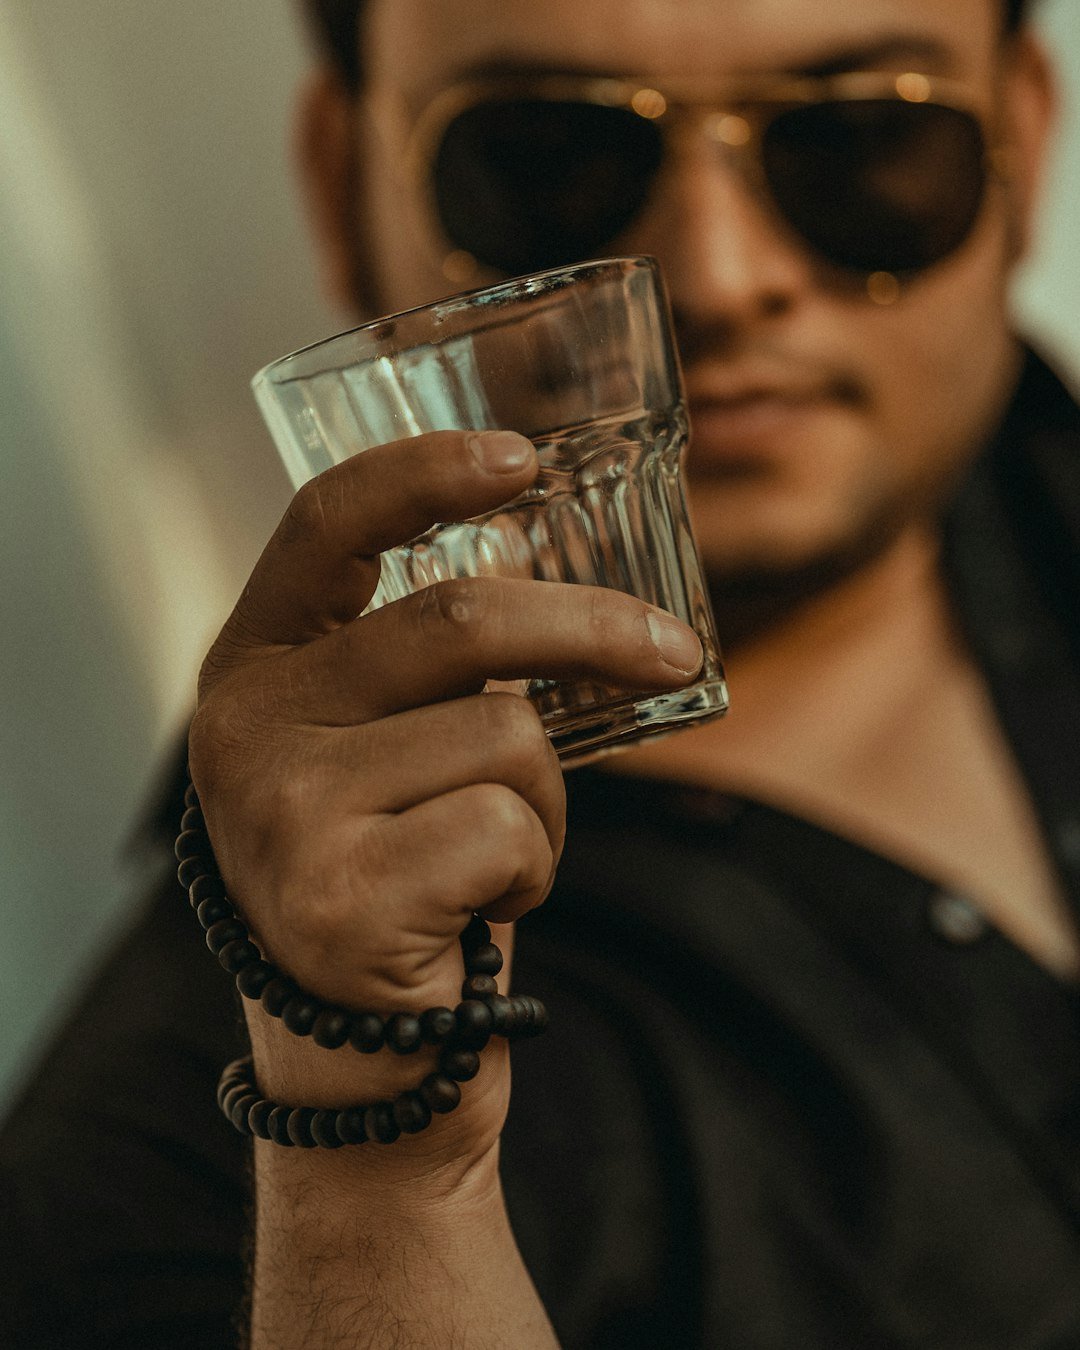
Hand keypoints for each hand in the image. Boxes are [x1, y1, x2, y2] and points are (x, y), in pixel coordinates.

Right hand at [188, 428, 702, 1169]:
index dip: (426, 471)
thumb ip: (431, 668)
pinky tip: (482, 904)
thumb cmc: (398, 870)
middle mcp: (247, 726)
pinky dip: (533, 864)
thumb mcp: (387, 748)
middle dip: (594, 629)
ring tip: (501, 852)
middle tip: (674, 652)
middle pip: (459, 619)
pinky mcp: (336, 896)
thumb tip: (551, 577)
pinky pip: (506, 828)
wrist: (364, 1049)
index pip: (328, 524)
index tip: (521, 458)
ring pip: (504, 735)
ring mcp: (282, 810)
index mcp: (259, 667)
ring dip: (547, 799)